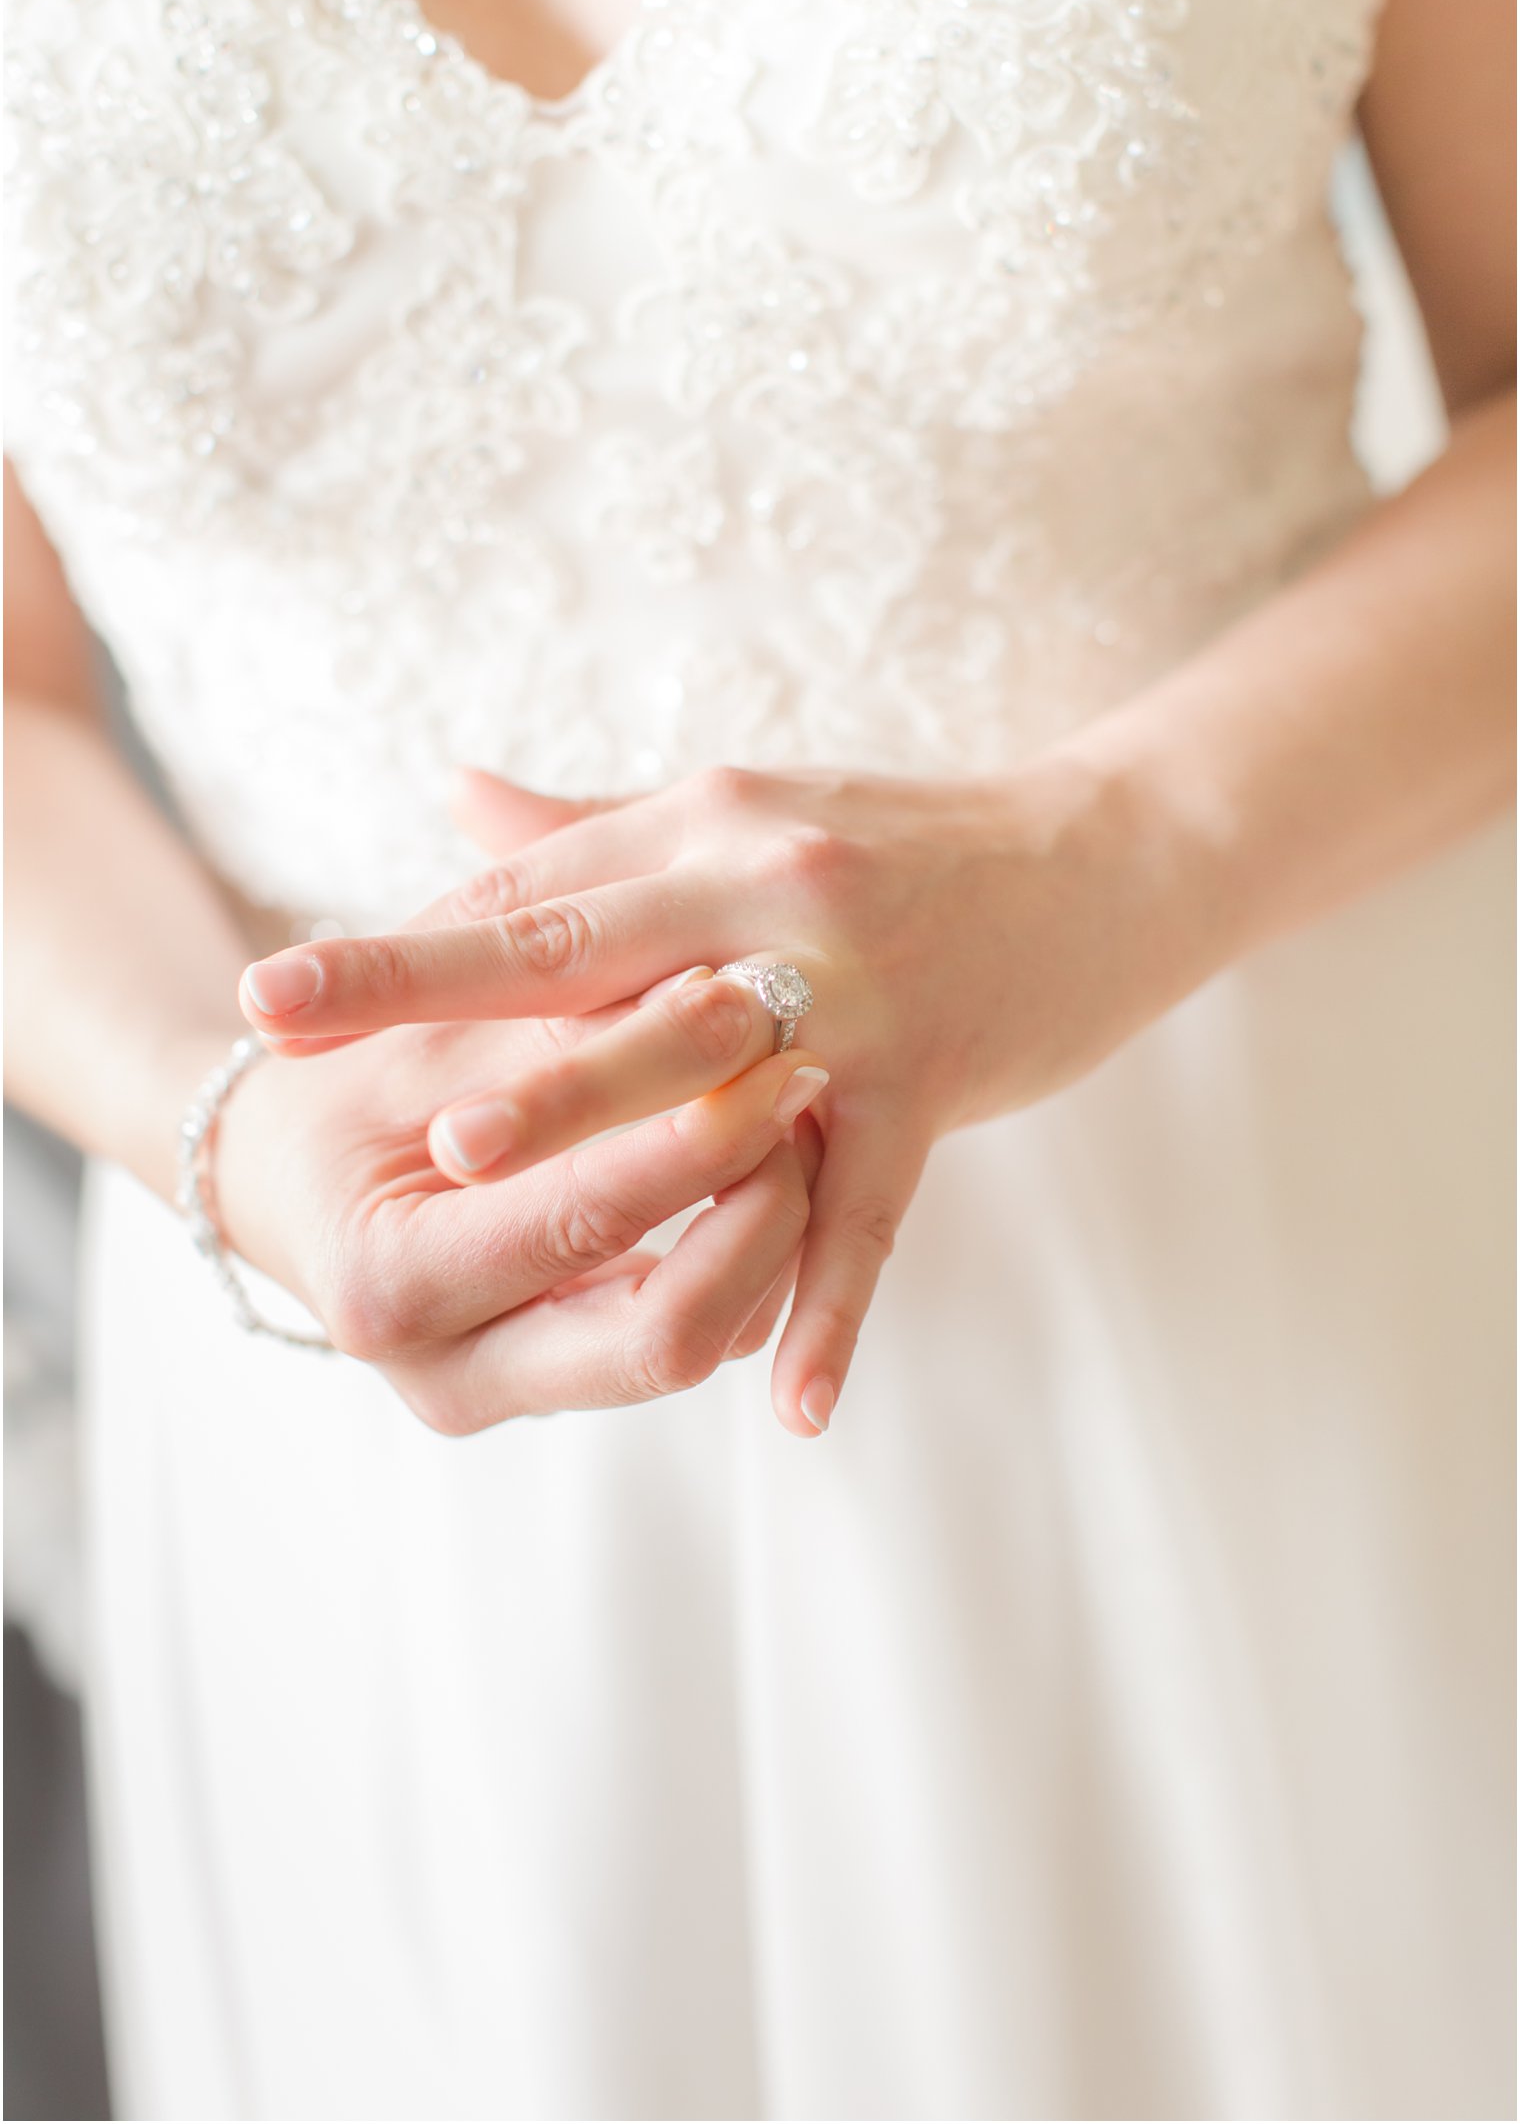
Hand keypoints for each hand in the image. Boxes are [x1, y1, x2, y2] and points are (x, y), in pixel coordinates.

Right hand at [207, 976, 828, 1436]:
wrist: (292, 1169)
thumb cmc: (349, 1080)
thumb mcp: (432, 1037)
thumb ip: (562, 1036)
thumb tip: (719, 993)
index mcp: (389, 1284)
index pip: (581, 1224)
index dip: (690, 1132)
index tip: (762, 1028)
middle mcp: (451, 1375)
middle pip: (666, 1338)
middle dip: (761, 1209)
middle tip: (802, 1076)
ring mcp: (518, 1393)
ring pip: (704, 1343)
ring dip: (775, 1229)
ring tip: (799, 1101)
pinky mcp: (574, 1381)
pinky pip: (704, 1333)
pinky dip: (753, 1249)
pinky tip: (774, 1148)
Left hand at [242, 750, 1207, 1427]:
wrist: (1111, 856)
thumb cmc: (904, 843)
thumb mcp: (744, 816)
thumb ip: (595, 828)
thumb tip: (452, 800)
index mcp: (706, 827)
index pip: (535, 891)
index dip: (406, 946)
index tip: (282, 991)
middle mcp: (769, 890)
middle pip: (582, 957)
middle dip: (441, 1009)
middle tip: (304, 1054)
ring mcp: (856, 989)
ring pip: (705, 1069)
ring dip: (590, 1124)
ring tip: (472, 1179)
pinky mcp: (935, 1078)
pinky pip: (869, 1210)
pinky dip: (826, 1306)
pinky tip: (785, 1405)